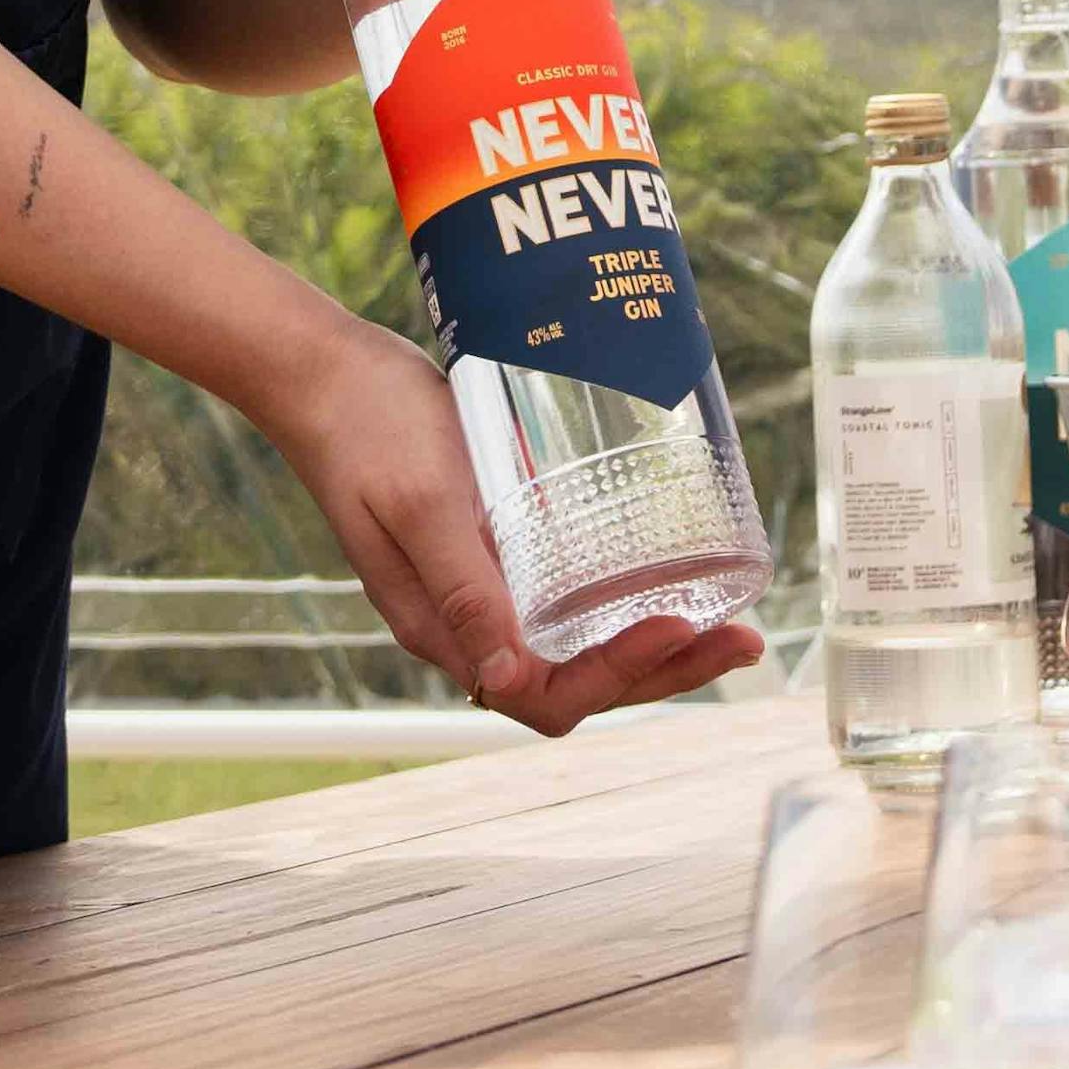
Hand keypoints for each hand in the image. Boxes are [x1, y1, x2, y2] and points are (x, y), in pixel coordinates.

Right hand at [264, 315, 765, 732]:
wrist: (326, 372)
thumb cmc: (369, 430)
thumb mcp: (423, 505)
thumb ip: (464, 591)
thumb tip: (504, 683)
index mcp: (441, 627)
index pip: (545, 696)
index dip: (619, 675)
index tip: (679, 626)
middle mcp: (466, 622)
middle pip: (575, 681)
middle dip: (663, 669)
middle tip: (743, 639)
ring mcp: (480, 587)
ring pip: (576, 644)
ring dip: (652, 642)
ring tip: (725, 621)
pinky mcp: (494, 547)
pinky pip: (565, 597)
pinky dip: (620, 598)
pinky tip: (665, 572)